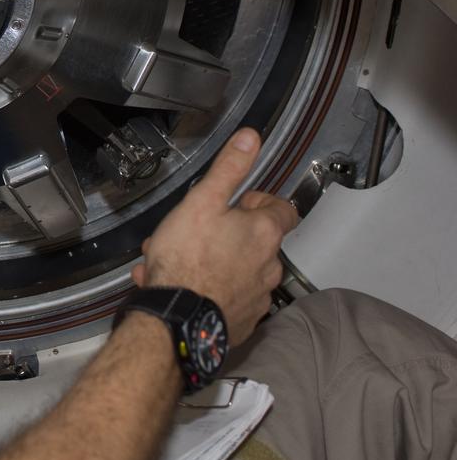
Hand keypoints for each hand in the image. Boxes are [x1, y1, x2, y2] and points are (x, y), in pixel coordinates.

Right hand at [131, 128, 298, 345]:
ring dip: (214, 263)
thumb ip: (229, 169)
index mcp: (264, 233)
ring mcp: (258, 297)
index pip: (282, 209)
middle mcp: (269, 266)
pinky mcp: (242, 321)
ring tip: (176, 262)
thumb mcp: (202, 202)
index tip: (235, 203)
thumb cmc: (187, 260)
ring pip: (239, 270)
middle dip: (227, 234)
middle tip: (194, 233)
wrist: (177, 321)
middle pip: (257, 241)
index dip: (258, 201)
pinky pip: (229, 298)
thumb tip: (250, 138)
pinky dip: (210, 290)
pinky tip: (181, 287)